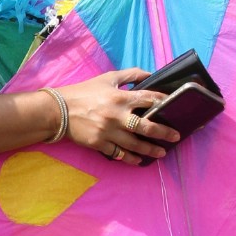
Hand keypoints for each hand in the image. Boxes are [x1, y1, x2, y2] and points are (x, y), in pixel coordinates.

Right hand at [56, 69, 180, 163]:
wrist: (59, 110)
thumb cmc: (84, 92)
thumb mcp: (107, 78)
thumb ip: (130, 75)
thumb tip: (149, 74)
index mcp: (120, 97)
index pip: (148, 99)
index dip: (163, 102)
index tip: (174, 106)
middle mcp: (117, 116)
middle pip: (146, 126)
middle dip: (164, 132)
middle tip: (176, 136)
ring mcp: (108, 132)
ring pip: (135, 144)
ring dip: (150, 149)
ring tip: (162, 152)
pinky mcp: (99, 143)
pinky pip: (119, 154)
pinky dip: (130, 158)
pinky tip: (139, 160)